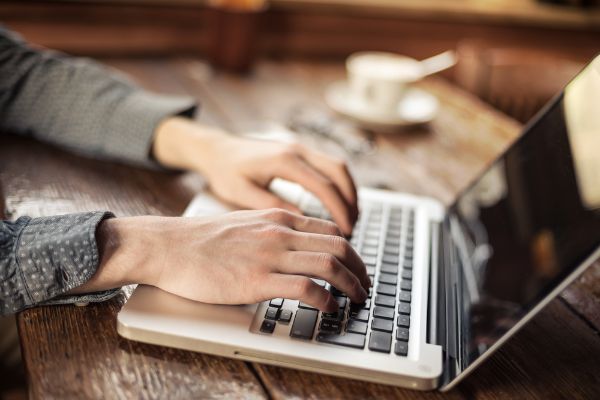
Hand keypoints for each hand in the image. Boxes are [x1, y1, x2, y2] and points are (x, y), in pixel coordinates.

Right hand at [71, 210, 369, 311]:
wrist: (169, 246)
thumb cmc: (202, 240)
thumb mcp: (245, 223)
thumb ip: (272, 231)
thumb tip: (294, 246)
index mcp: (278, 218)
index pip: (330, 230)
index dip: (351, 250)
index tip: (356, 266)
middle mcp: (280, 233)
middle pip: (339, 247)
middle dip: (360, 268)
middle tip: (365, 285)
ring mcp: (270, 256)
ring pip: (330, 266)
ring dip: (351, 285)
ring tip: (357, 299)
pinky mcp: (257, 280)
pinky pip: (307, 289)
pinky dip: (326, 300)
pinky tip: (329, 308)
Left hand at [152, 117, 357, 234]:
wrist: (216, 149)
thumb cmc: (225, 172)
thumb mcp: (242, 194)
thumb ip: (272, 207)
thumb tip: (302, 223)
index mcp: (284, 160)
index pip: (323, 185)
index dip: (339, 209)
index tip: (345, 232)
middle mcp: (297, 149)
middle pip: (339, 171)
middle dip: (351, 200)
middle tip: (353, 228)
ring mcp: (301, 148)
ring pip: (338, 166)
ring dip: (349, 192)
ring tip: (351, 219)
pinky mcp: (300, 152)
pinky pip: (330, 166)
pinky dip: (340, 185)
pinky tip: (340, 204)